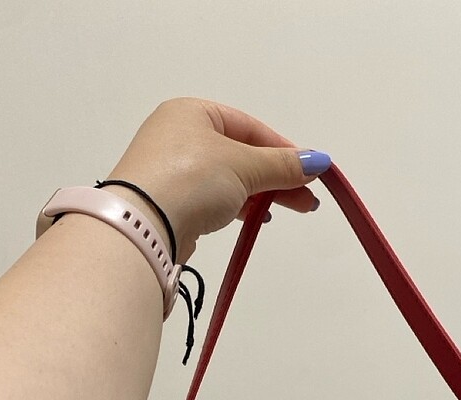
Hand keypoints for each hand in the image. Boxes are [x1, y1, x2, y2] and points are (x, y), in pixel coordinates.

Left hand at [103, 97, 330, 259]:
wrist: (141, 225)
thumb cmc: (192, 179)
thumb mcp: (244, 167)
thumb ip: (282, 165)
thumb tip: (319, 160)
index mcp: (192, 112)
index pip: (249, 127)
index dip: (282, 149)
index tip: (309, 172)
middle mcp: (177, 135)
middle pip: (240, 154)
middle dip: (275, 178)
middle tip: (306, 201)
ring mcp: (170, 170)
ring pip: (227, 178)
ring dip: (258, 194)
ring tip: (282, 212)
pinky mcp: (167, 202)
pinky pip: (210, 198)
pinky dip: (235, 206)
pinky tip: (253, 219)